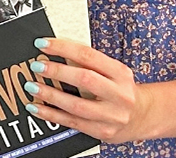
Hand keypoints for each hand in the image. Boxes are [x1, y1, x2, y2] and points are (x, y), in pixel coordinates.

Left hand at [23, 38, 153, 143]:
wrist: (143, 116)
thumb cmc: (122, 89)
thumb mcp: (112, 71)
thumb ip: (88, 62)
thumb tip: (56, 51)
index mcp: (120, 73)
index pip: (88, 55)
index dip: (63, 48)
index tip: (43, 44)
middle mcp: (119, 94)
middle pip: (85, 79)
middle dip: (57, 71)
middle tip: (37, 66)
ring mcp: (111, 116)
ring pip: (77, 105)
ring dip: (50, 95)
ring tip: (33, 87)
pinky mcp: (102, 131)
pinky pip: (72, 123)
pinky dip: (51, 115)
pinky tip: (37, 107)